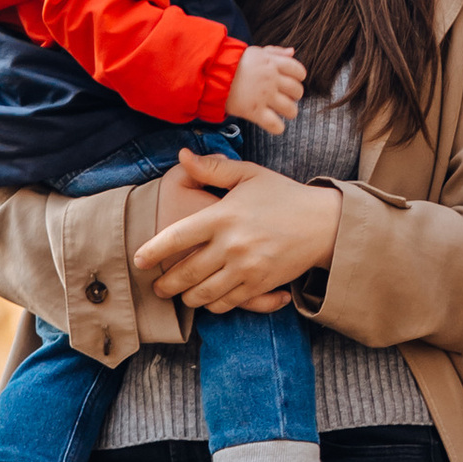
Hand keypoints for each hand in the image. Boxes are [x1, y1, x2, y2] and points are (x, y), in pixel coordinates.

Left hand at [134, 151, 337, 313]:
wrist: (324, 223)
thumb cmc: (283, 196)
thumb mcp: (249, 175)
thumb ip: (213, 169)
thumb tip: (182, 157)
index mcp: (223, 216)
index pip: (176, 238)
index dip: (152, 251)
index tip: (139, 260)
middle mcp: (231, 245)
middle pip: (185, 274)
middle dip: (165, 285)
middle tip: (158, 287)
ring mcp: (246, 268)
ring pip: (203, 295)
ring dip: (188, 298)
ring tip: (182, 294)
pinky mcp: (260, 285)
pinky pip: (226, 303)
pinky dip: (213, 305)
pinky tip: (210, 298)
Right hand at [225, 41, 306, 129]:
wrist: (212, 74)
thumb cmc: (233, 62)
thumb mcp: (255, 52)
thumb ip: (275, 51)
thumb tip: (292, 51)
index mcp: (273, 63)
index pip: (299, 71)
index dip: (298, 78)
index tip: (291, 81)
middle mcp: (272, 79)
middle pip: (297, 91)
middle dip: (294, 96)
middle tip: (285, 97)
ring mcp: (264, 96)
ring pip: (290, 109)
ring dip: (289, 112)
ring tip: (281, 111)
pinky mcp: (254, 111)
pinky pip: (275, 124)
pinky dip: (278, 128)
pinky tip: (274, 125)